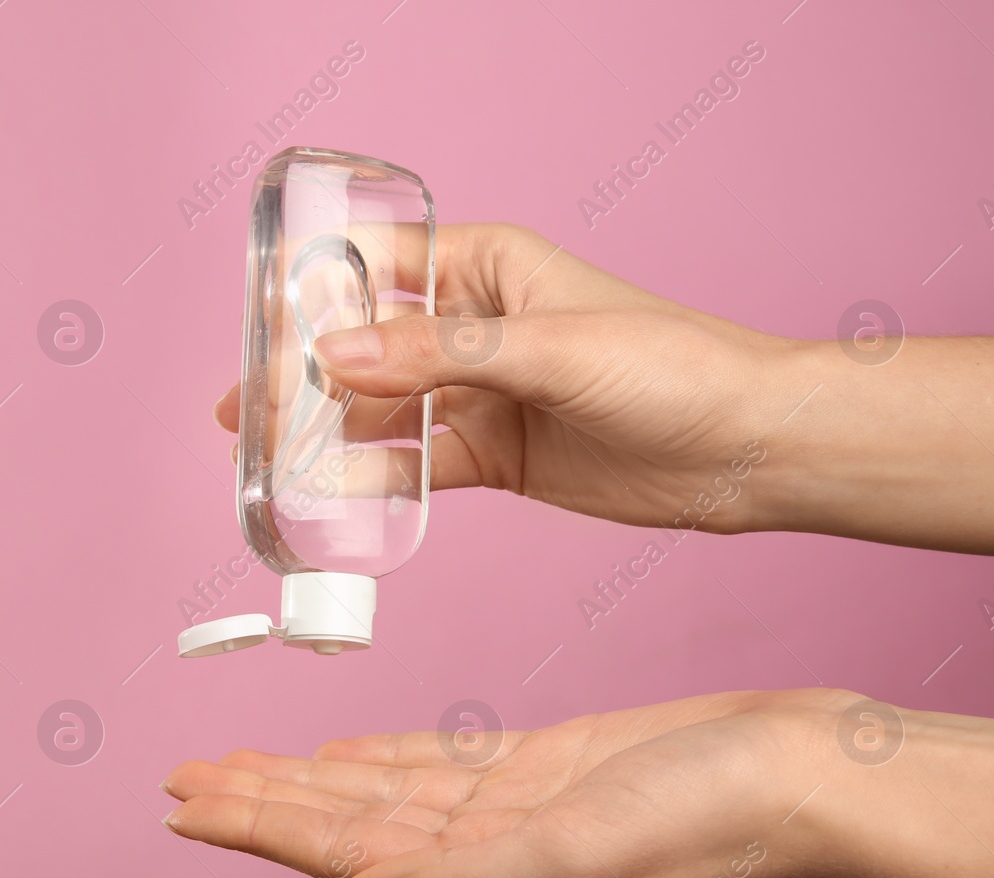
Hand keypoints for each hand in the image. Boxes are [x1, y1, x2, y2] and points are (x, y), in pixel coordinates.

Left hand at [161, 689, 844, 877]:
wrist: (794, 771)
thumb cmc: (704, 818)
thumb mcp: (576, 855)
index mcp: (483, 877)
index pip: (339, 850)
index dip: (258, 828)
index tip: (187, 810)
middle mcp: (483, 848)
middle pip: (342, 822)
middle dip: (259, 803)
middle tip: (181, 781)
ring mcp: (509, 806)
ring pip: (378, 791)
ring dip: (305, 779)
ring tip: (237, 765)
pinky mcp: (540, 764)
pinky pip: (437, 762)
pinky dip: (382, 758)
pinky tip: (342, 754)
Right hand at [214, 222, 993, 555]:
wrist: (748, 447)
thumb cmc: (670, 366)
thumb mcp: (547, 352)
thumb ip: (437, 358)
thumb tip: (332, 359)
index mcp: (487, 267)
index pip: (378, 268)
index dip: (314, 296)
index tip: (259, 333)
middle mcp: (476, 326)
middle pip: (368, 346)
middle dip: (306, 375)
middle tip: (245, 413)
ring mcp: (484, 393)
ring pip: (385, 410)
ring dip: (331, 432)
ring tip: (269, 458)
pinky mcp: (498, 453)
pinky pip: (420, 464)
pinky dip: (378, 480)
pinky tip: (333, 494)